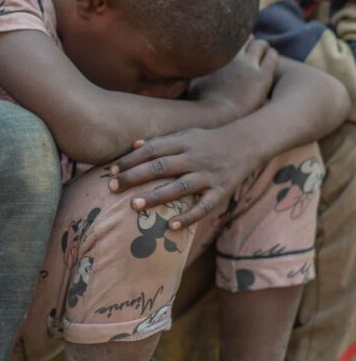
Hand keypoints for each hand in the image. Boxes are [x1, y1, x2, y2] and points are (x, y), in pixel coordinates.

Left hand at [108, 126, 257, 229]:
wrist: (248, 142)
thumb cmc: (209, 140)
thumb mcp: (186, 134)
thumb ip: (162, 141)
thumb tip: (134, 145)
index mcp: (184, 142)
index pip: (152, 150)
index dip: (131, 159)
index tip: (112, 170)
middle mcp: (195, 157)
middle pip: (161, 167)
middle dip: (135, 177)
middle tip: (112, 187)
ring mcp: (209, 175)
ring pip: (180, 187)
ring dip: (156, 197)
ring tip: (133, 205)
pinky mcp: (222, 191)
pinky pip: (204, 207)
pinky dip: (188, 218)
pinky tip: (170, 226)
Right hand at [191, 38, 277, 119]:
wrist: (219, 116)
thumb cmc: (202, 104)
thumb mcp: (192, 83)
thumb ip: (192, 71)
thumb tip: (186, 69)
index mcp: (216, 55)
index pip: (228, 38)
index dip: (232, 42)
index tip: (234, 47)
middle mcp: (233, 56)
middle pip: (245, 38)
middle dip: (247, 43)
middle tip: (249, 52)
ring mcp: (249, 65)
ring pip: (261, 44)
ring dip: (261, 48)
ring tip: (262, 56)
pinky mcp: (263, 75)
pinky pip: (272, 56)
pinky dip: (271, 56)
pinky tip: (269, 63)